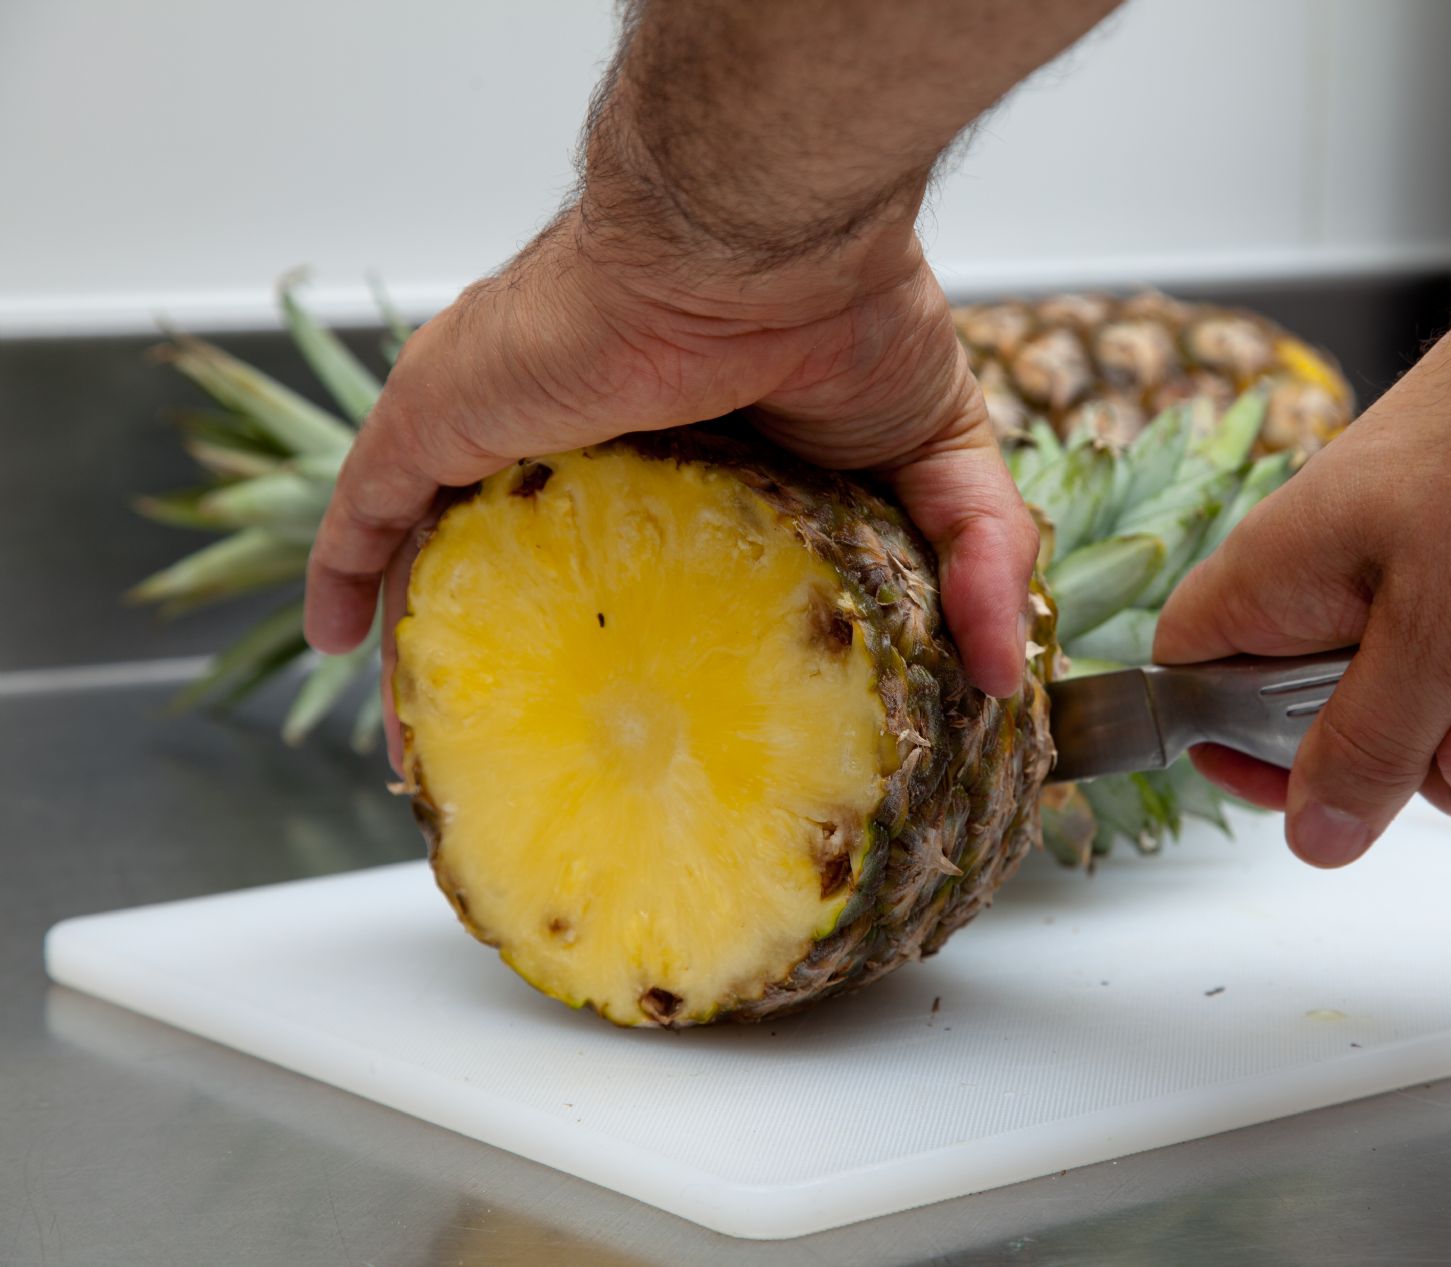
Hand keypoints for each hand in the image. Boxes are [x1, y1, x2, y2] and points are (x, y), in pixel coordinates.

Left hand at [305, 205, 1036, 762]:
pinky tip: (342, 644)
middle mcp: (591, 456)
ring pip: (447, 567)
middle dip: (524, 668)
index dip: (631, 656)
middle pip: (532, 582)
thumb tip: (1015, 670)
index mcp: (696, 466)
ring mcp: (512, 439)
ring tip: (433, 755)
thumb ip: (982, 557)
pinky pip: (370, 517)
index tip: (635, 739)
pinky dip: (348, 579)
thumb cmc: (847, 311)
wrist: (759, 240)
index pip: (640, 576)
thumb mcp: (943, 455)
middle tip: (525, 761)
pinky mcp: (443, 424)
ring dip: (438, 656)